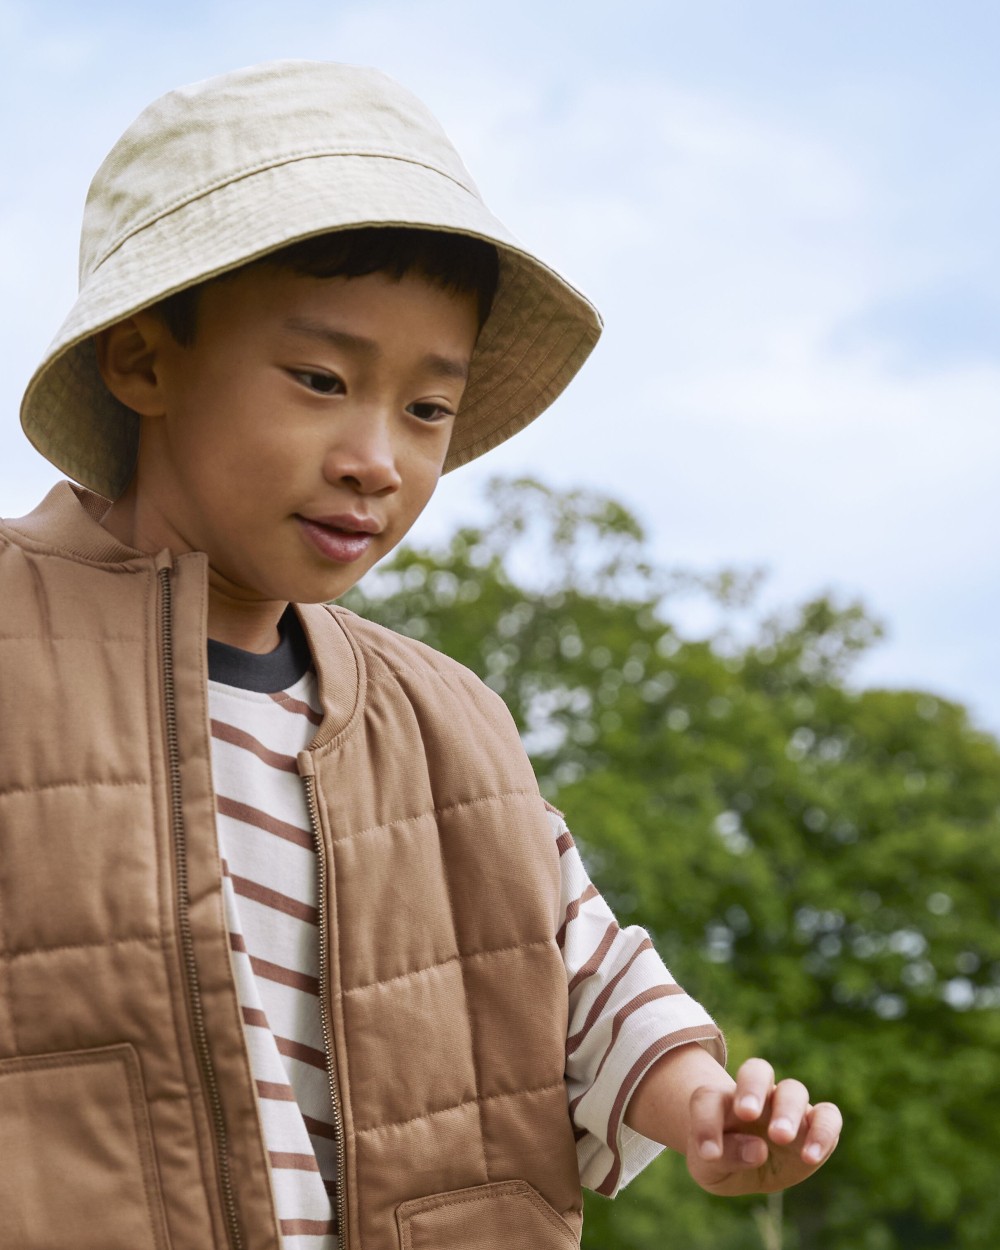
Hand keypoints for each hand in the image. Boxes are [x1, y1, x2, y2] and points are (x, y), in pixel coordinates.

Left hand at [686, 1058, 841, 1196]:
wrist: (742, 1168)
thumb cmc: (721, 1160)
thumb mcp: (711, 1169)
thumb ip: (726, 1156)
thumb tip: (758, 1149)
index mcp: (721, 1101)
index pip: (709, 1097)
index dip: (706, 1122)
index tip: (708, 1154)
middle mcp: (756, 1096)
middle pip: (757, 1070)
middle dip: (752, 1089)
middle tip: (747, 1114)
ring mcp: (786, 1108)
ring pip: (793, 1090)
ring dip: (787, 1111)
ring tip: (780, 1138)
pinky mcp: (813, 1125)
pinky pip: (828, 1116)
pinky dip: (823, 1131)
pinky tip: (810, 1157)